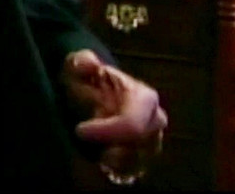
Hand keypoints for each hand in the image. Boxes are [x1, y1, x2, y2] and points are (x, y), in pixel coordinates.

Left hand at [62, 49, 167, 185]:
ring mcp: (152, 140)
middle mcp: (155, 121)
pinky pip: (133, 171)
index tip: (79, 130)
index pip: (133, 124)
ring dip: (110, 159)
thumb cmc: (88, 76)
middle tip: (83, 137)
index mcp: (145, 98)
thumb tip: (90, 63)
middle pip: (137, 147)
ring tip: (89, 145)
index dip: (106, 131)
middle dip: (108, 146)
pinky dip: (115, 169)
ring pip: (136, 162)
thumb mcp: (79, 64)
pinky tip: (97, 158)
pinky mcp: (143, 156)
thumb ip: (83, 62)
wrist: (93, 88)